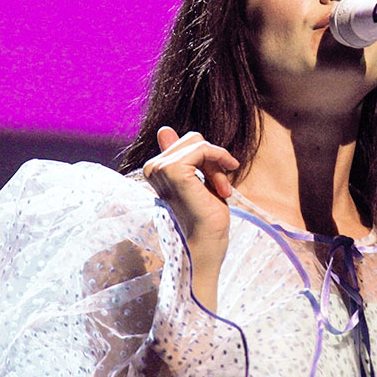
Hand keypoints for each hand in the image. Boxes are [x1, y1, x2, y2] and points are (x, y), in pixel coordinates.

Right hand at [142, 127, 239, 309]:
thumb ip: (183, 157)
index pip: (186, 143)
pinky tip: (224, 187)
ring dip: (218, 165)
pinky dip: (220, 161)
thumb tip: (164, 130)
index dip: (209, 159)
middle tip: (222, 188)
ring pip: (199, 143)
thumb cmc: (205, 219)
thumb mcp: (197, 181)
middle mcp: (152, 167)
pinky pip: (203, 148)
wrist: (206, 246)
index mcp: (155, 170)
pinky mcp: (174, 170)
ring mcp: (161, 168)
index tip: (220, 181)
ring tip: (223, 190)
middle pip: (193, 139)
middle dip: (214, 160)